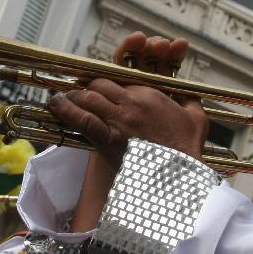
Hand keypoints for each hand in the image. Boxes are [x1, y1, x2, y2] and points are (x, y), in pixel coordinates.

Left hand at [50, 32, 205, 231]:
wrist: (180, 176)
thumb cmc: (189, 149)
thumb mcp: (196, 118)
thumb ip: (190, 101)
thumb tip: (187, 95)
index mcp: (151, 94)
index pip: (121, 78)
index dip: (108, 80)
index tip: (101, 84)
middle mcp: (132, 103)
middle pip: (100, 84)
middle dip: (88, 86)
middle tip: (79, 91)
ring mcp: (118, 120)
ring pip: (89, 97)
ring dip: (75, 95)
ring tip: (64, 97)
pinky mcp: (108, 139)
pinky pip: (82, 119)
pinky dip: (66, 110)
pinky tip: (56, 104)